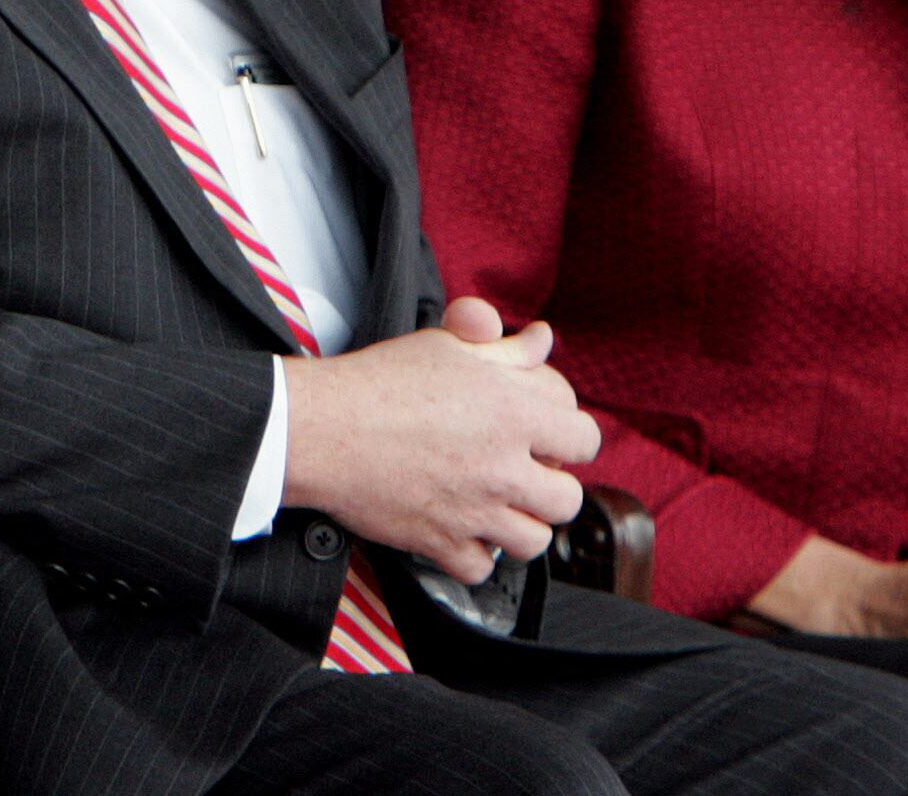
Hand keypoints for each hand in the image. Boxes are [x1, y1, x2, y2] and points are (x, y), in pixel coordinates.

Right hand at [281, 304, 598, 583]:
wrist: (322, 428)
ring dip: (518, 524)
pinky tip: (458, 528)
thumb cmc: (380, 381)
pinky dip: (473, 556)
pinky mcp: (442, 544)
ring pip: (534, 541)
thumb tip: (541, 339)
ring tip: (493, 504)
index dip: (567, 434)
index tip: (542, 433)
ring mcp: (477, 512)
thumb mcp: (446, 347)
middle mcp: (506, 467)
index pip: (586, 437)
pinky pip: (482, 568)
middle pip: (567, 499)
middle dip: (548, 485)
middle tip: (518, 472)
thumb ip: (503, 346)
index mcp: (516, 412)